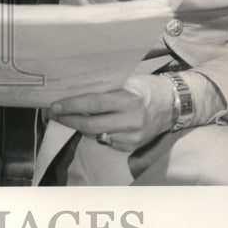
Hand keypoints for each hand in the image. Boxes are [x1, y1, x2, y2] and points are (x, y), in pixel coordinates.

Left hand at [47, 74, 174, 151]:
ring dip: (79, 127)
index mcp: (129, 100)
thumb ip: (106, 87)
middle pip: (91, 125)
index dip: (72, 106)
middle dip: (69, 120)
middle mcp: (131, 121)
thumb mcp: (128, 80)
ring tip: (66, 118)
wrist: (174, 104)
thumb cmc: (147, 87)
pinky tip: (89, 125)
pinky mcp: (132, 147)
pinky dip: (95, 133)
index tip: (55, 106)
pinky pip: (106, 141)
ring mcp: (132, 137)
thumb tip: (76, 88)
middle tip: (54, 114)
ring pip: (97, 135)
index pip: (94, 104)